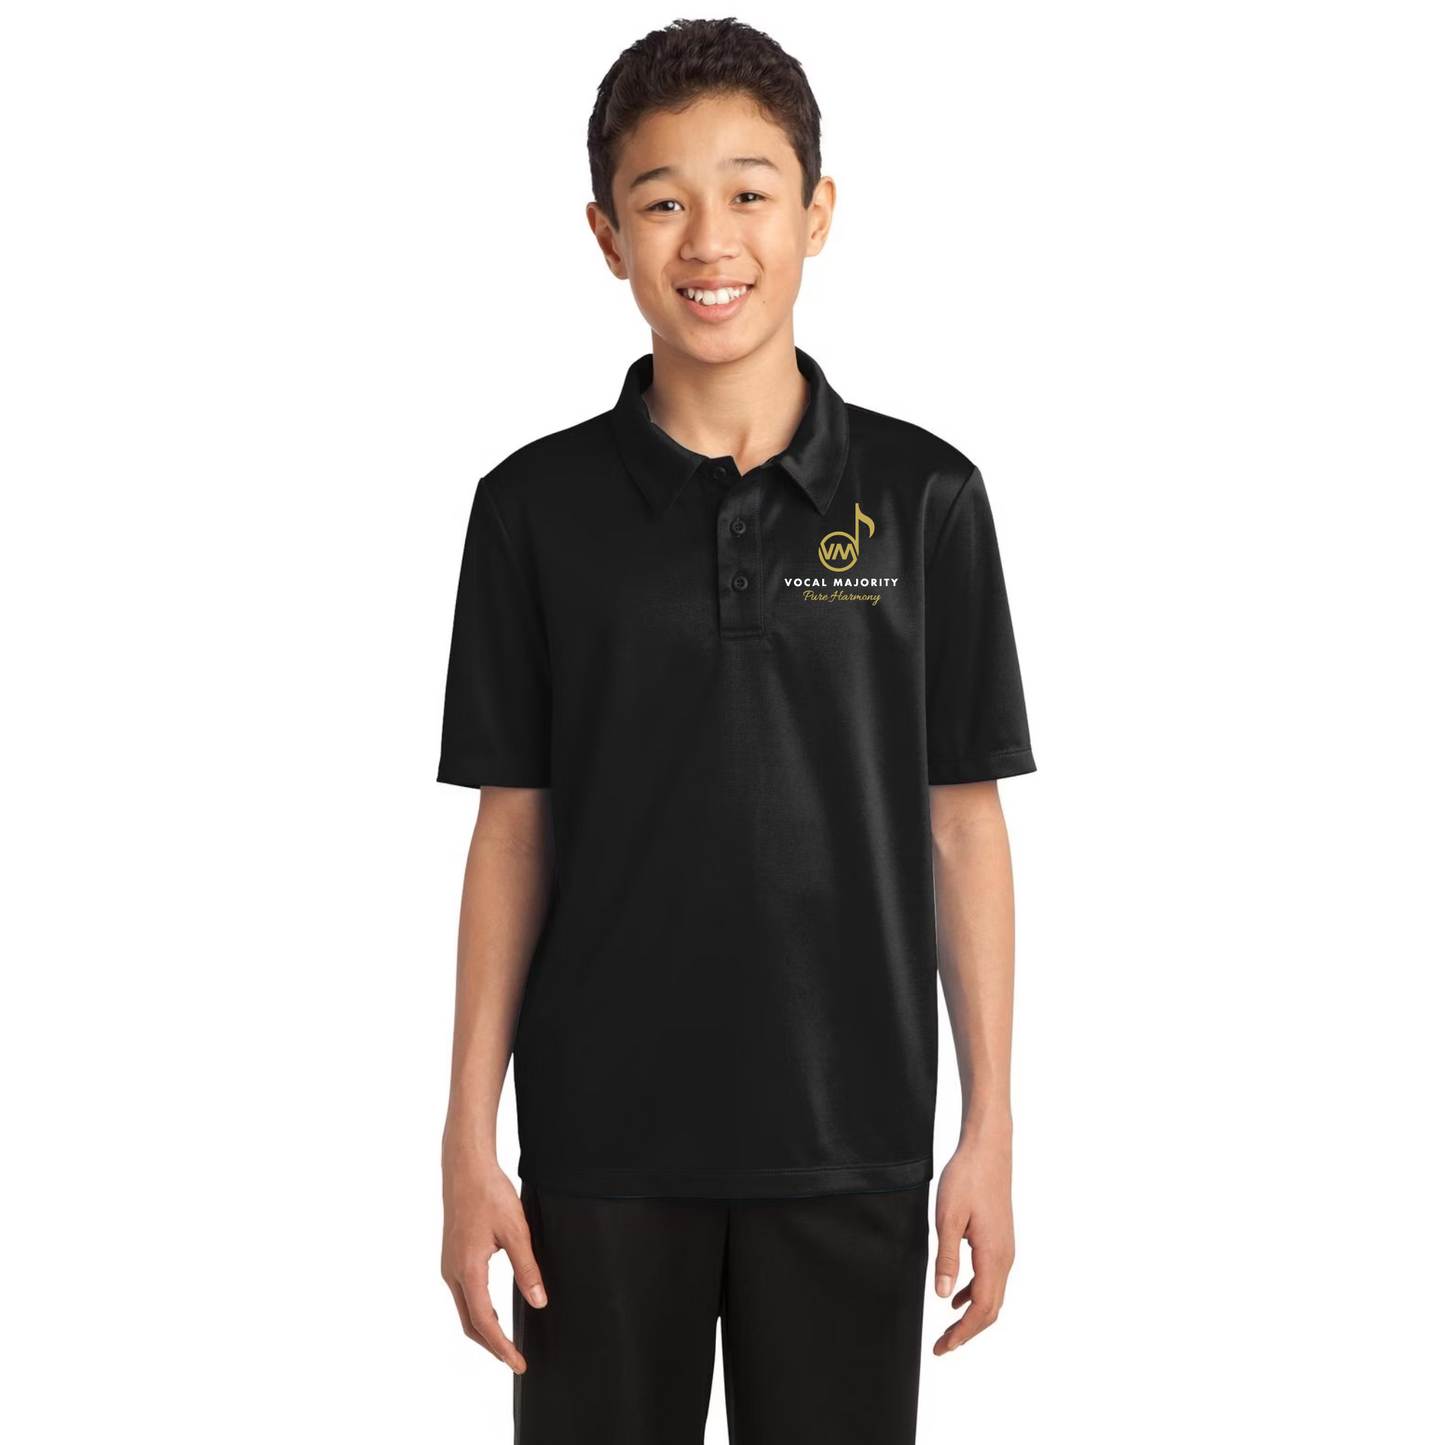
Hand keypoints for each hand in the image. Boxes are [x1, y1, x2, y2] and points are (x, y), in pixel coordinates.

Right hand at [441, 1153, 547, 1371]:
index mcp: (467, 1270)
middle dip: (491, 1346)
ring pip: (463, 1310)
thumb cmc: (489, 1194)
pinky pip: (461, 1294)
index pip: (484, 1322)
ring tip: (504, 1342)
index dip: (502, 1347)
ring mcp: (448, 1265)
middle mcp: (452, 1272)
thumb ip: (527, 1269)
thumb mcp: (515, 1231)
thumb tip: (539, 1302)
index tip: (518, 1363)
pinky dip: (476, 1311)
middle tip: (514, 1360)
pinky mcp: (451, 1256)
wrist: (465, 1168)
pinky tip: (490, 1310)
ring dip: (482, 1330)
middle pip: (469, 1323)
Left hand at [931, 1130, 1014, 1354]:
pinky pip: (991, 1278)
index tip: (943, 1348)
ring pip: (993, 1295)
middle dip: (968, 1332)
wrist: (988, 1149)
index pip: (982, 1309)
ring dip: (972, 1315)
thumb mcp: (948, 1218)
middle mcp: (1005, 1258)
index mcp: (993, 1256)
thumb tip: (944, 1296)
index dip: (963, 1333)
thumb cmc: (967, 1178)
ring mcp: (1006, 1249)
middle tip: (942, 1347)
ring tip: (948, 1329)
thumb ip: (947, 1258)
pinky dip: (976, 1294)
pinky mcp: (1001, 1240)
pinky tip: (957, 1295)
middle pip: (991, 1309)